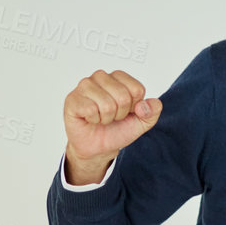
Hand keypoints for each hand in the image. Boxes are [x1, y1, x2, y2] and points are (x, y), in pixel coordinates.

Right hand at [63, 69, 161, 183]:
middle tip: (111, 117)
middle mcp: (101, 77)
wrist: (98, 147)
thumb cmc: (116, 129)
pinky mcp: (73, 98)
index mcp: (119, 77)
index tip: (126, 112)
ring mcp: (85, 85)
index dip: (134, 107)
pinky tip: (90, 119)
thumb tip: (146, 105)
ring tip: (101, 118)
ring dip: (106, 118)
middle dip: (120, 114)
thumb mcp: (142, 122)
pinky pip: (90, 110)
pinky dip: (94, 120)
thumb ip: (152, 111)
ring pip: (107, 104)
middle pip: (123, 97)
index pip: (137, 89)